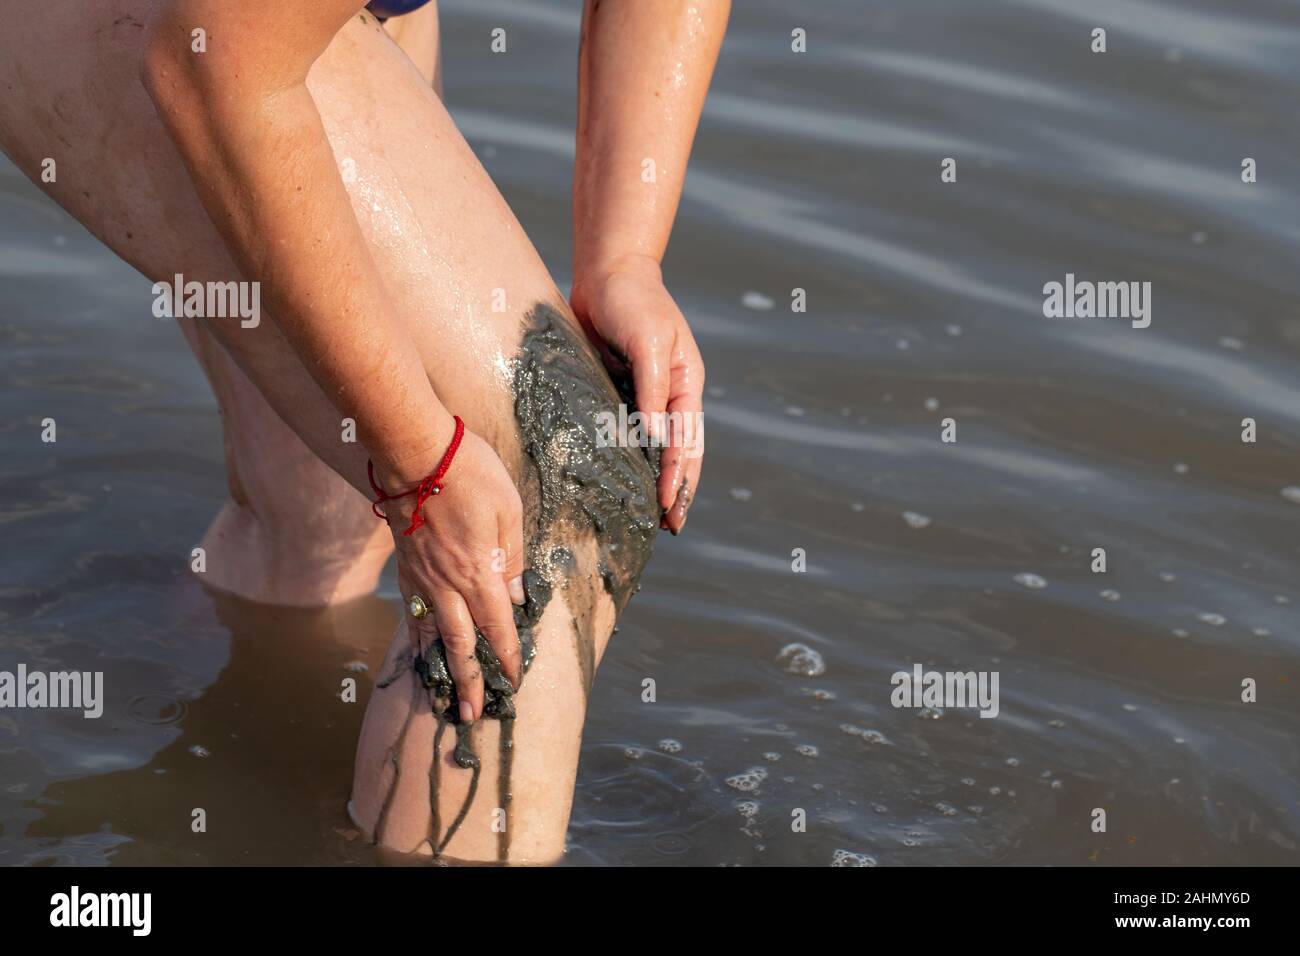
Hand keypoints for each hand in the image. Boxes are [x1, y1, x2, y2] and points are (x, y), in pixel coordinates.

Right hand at [372, 426, 526, 722]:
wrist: (415, 452)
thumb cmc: (471, 475)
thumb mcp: (509, 512)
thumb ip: (514, 558)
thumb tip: (516, 597)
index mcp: (480, 572)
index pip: (496, 626)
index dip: (505, 657)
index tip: (513, 682)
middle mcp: (448, 583)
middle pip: (461, 643)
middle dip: (470, 680)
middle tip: (472, 715)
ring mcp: (422, 578)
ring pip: (432, 633)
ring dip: (440, 668)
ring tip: (443, 696)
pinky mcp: (405, 566)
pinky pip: (413, 611)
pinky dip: (418, 636)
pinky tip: (420, 649)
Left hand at [570, 254, 704, 532]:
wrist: (605, 272)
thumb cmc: (632, 301)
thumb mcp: (648, 342)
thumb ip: (653, 390)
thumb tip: (656, 440)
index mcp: (687, 384)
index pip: (686, 441)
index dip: (678, 476)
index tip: (668, 506)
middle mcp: (669, 396)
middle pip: (679, 453)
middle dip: (676, 490)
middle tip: (670, 528)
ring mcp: (644, 397)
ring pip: (654, 449)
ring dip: (654, 482)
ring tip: (650, 518)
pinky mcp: (615, 394)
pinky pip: (622, 434)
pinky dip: (625, 460)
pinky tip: (617, 482)